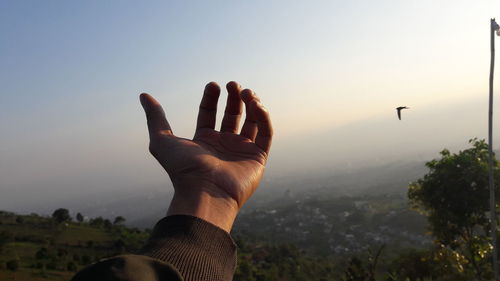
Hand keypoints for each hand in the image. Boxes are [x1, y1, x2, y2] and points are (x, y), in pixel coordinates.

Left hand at [140, 81, 272, 231]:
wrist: (205, 192)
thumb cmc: (183, 170)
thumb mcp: (162, 140)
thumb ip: (155, 117)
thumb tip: (144, 95)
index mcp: (204, 141)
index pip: (209, 113)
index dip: (211, 98)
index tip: (213, 85)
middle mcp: (224, 145)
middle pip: (232, 115)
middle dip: (234, 98)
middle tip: (233, 84)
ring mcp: (242, 151)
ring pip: (252, 122)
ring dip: (252, 104)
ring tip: (247, 92)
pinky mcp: (258, 157)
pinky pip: (266, 133)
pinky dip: (264, 118)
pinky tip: (256, 105)